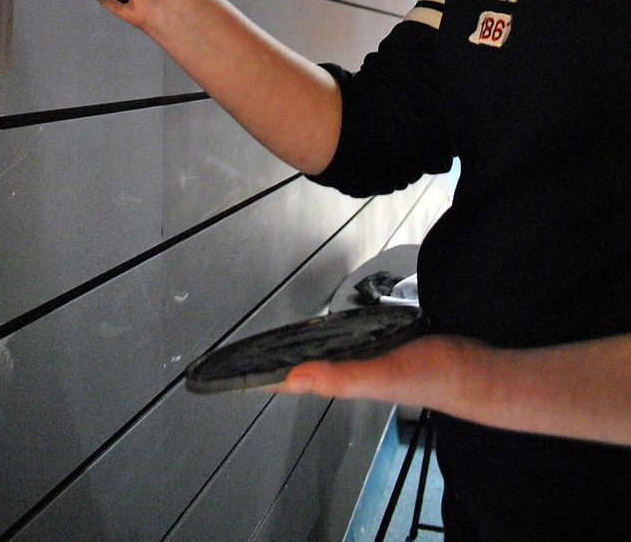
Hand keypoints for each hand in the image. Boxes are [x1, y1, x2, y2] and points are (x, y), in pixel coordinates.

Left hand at [276, 331, 630, 446]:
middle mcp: (353, 371)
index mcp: (346, 380)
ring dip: (300, 349)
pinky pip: (349, 341)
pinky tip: (330, 328)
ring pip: (325, 355)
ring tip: (276, 341)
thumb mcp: (381, 374)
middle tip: (246, 352)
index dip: (261, 377)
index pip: (292, 380)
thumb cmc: (433, 374)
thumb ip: (339, 377)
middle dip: (275, 360)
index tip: (230, 373)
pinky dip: (331, 336)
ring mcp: (369, 360)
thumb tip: (291, 377)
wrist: (479, 369)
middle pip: (304, 367)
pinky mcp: (387, 346)